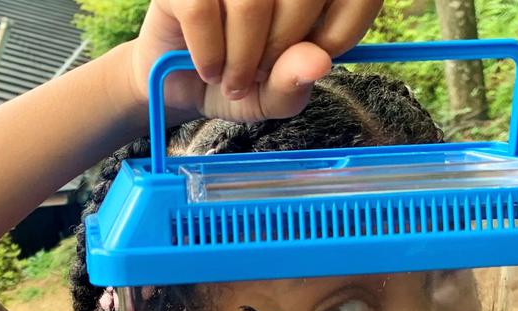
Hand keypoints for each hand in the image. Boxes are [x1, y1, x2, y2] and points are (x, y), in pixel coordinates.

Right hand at [127, 0, 383, 121]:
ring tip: (233, 80)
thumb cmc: (235, 80)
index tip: (316, 61)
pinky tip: (208, 68)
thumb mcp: (274, 95)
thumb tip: (319, 61)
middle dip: (282, 52)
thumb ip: (297, 81)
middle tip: (261, 76)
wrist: (176, 84)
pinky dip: (208, 54)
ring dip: (242, 59)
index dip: (342, 34)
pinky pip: (201, 12)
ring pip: (251, 3)